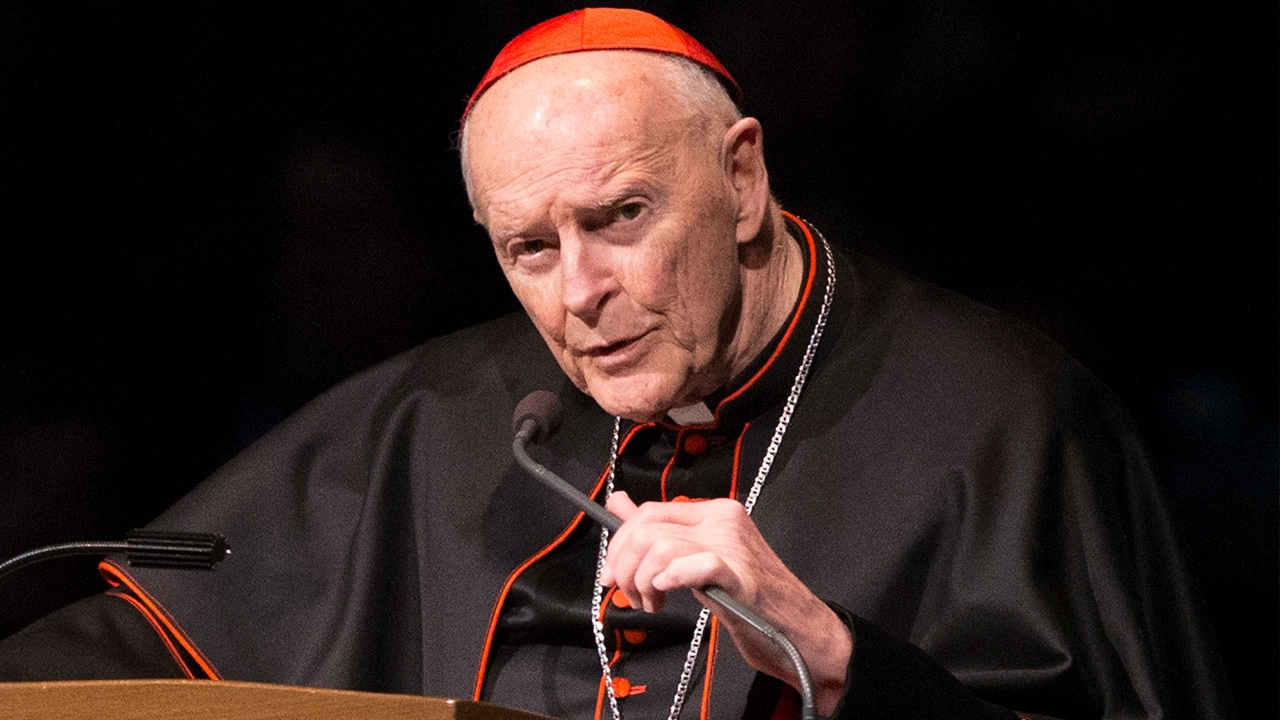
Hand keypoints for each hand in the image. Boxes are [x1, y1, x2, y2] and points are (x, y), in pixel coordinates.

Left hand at [598, 492, 852, 714]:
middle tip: (630, 594)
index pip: (649, 512)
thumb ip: (659, 531)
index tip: (612, 574)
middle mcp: (724, 520)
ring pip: (661, 546)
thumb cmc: (747, 598)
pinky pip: (696, 564)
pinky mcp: (741, 577)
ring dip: (643, 582)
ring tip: (653, 603)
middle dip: (624, 565)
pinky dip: (671, 578)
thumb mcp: (696, 559)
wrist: (797, 629)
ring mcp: (734, 546)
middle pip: (648, 527)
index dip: (620, 544)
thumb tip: (618, 503)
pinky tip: (667, 593)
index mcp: (714, 512)